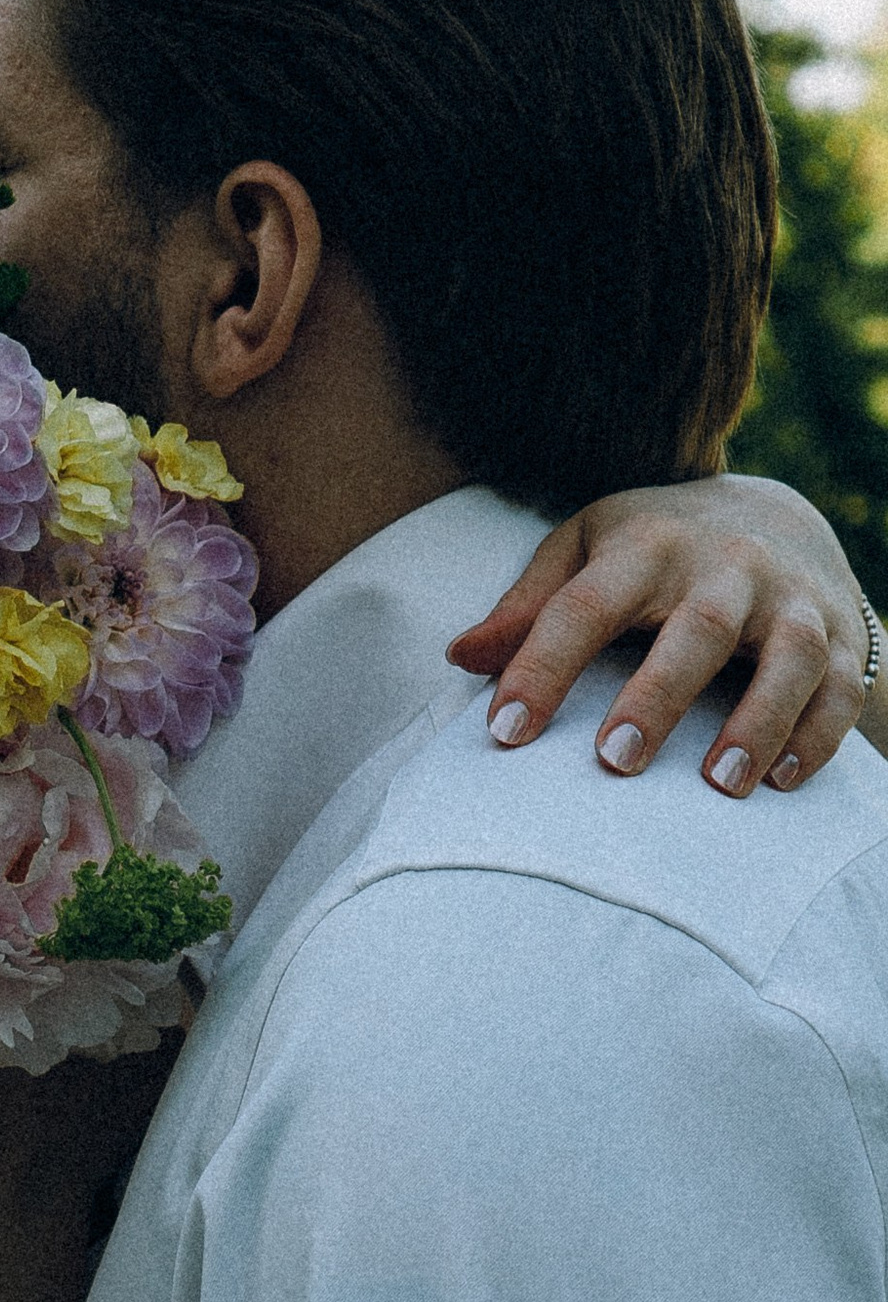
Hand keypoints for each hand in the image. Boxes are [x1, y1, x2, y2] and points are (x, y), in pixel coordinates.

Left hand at [448, 474, 874, 795]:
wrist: (774, 515)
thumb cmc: (656, 546)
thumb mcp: (586, 550)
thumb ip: (528, 605)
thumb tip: (460, 657)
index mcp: (646, 544)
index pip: (584, 604)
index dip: (541, 666)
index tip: (504, 731)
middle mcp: (724, 565)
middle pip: (694, 627)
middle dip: (656, 696)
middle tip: (614, 761)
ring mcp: (789, 599)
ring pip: (787, 656)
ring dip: (757, 721)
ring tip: (718, 785)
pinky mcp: (840, 633)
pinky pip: (839, 686)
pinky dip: (817, 734)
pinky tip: (781, 781)